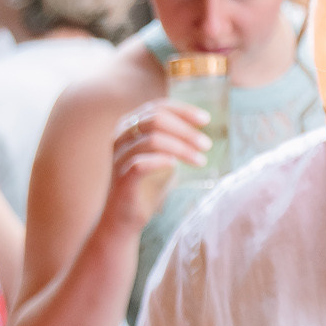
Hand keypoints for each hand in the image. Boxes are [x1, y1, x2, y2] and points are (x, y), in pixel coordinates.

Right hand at [100, 101, 212, 236]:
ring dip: (182, 148)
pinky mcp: (122, 178)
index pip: (157, 107)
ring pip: (153, 140)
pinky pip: (141, 164)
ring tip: (200, 160)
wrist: (124, 218)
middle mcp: (121, 137)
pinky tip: (176, 167)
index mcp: (130, 126)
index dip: (183, 111)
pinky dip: (163, 161)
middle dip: (186, 130)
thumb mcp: (163, 157)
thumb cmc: (146, 186)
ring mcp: (119, 157)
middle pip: (156, 119)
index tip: (205, 120)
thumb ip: (174, 139)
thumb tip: (198, 125)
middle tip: (206, 144)